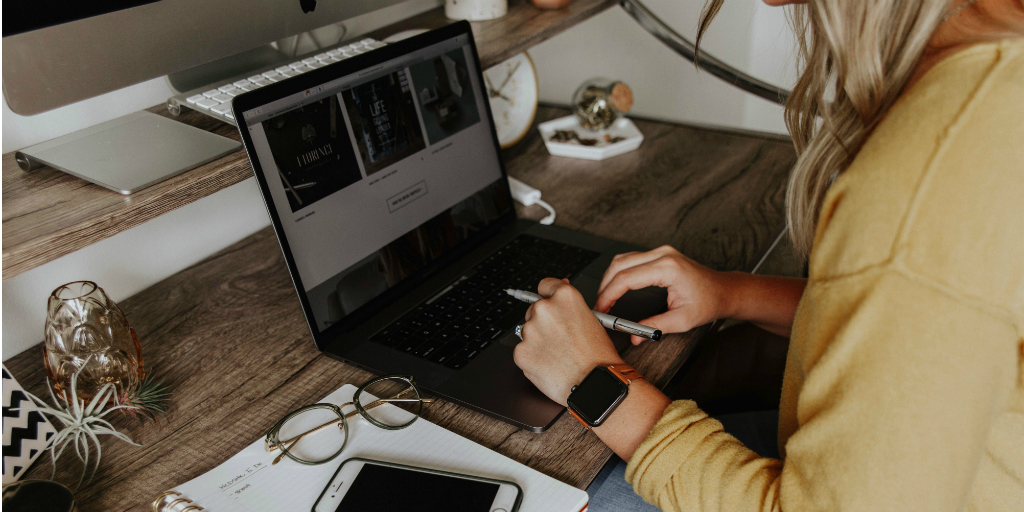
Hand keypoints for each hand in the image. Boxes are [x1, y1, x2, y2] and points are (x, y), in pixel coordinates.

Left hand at [513, 278, 623, 405]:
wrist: (594, 384)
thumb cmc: (598, 356)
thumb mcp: (592, 320)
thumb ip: (570, 304)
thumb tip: (560, 287)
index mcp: (565, 297)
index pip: (545, 285)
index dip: (548, 295)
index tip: (549, 302)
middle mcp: (545, 309)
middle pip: (534, 310)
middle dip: (544, 323)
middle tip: (560, 339)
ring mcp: (530, 330)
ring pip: (528, 331)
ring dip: (538, 340)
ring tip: (558, 355)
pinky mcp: (521, 351)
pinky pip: (523, 351)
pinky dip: (533, 358)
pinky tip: (550, 364)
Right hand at [595, 245, 726, 344]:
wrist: (723, 291)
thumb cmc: (708, 302)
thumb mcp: (682, 320)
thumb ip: (655, 327)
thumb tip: (634, 336)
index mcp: (668, 268)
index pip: (627, 278)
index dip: (609, 294)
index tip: (601, 309)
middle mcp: (663, 254)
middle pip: (620, 265)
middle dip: (605, 286)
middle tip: (600, 307)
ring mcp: (661, 251)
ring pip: (623, 259)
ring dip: (610, 278)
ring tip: (605, 299)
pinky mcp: (660, 254)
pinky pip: (632, 259)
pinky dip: (620, 273)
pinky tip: (616, 287)